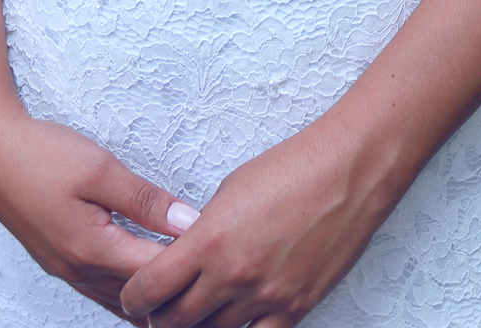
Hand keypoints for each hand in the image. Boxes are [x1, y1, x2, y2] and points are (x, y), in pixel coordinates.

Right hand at [0, 111, 202, 317]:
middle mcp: (79, 270)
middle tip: (208, 276)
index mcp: (93, 250)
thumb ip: (146, 201)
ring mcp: (66, 270)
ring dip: (149, 294)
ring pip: (118, 299)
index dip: (188, 267)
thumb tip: (188, 223)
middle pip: (138, 296)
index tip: (217, 252)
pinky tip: (143, 276)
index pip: (154, 276)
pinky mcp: (59, 261)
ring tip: (184, 281)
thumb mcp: (101, 169)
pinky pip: (100, 289)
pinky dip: (126, 288)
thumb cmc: (43, 155)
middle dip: (173, 289)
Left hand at [116, 112, 390, 327]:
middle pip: (177, 321)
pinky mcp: (295, 309)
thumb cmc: (291, 169)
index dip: (135, 298)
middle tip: (159, 312)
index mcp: (210, 240)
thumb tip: (185, 256)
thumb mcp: (230, 190)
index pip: (151, 287)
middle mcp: (233, 276)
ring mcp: (265, 297)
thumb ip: (203, 230)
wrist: (347, 172)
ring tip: (196, 316)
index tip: (133, 297)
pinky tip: (234, 323)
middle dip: (161, 319)